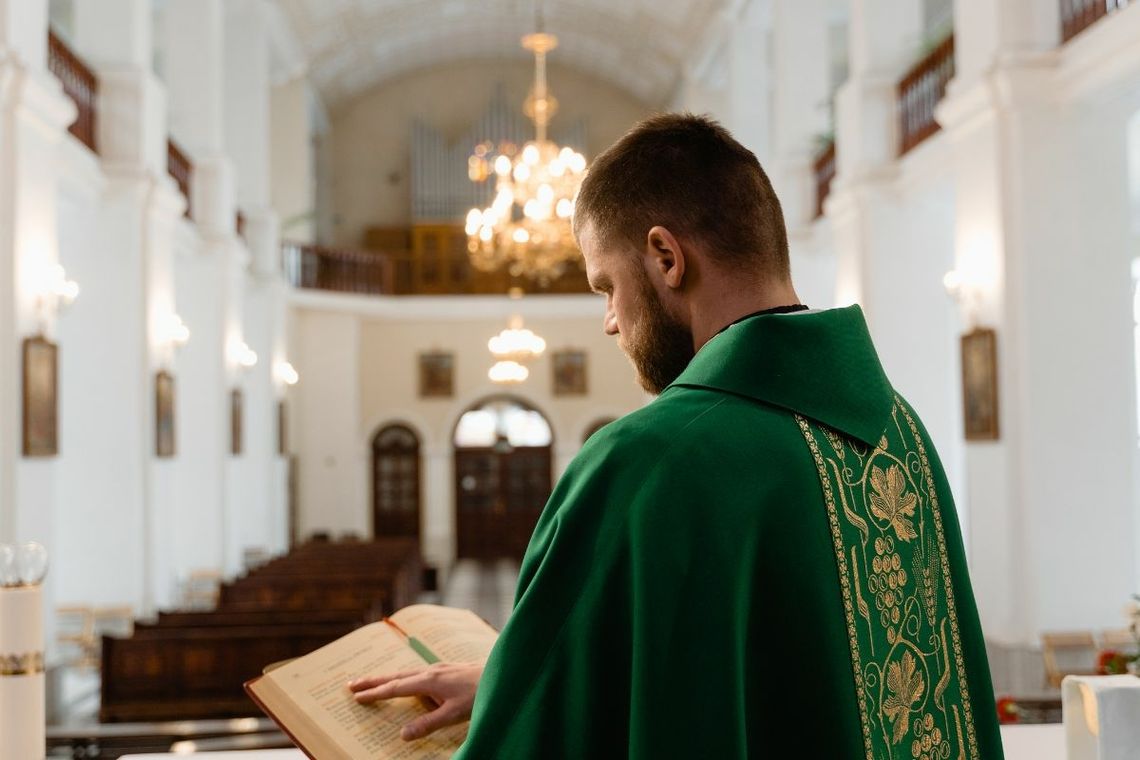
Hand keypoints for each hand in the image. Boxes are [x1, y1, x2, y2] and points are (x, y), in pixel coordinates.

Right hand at [348, 662, 482, 740]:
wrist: (503, 675)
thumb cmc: (480, 694)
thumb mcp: (453, 715)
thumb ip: (427, 724)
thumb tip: (402, 734)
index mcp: (429, 680)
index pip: (395, 688)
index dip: (375, 693)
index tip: (356, 696)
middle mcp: (431, 671)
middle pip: (395, 675)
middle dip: (373, 680)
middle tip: (351, 684)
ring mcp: (439, 668)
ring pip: (406, 672)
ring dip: (387, 677)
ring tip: (372, 681)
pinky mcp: (447, 669)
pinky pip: (418, 672)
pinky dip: (403, 676)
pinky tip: (407, 680)